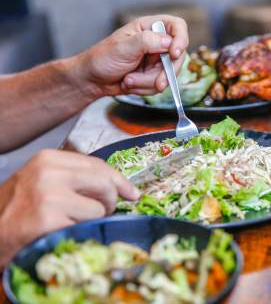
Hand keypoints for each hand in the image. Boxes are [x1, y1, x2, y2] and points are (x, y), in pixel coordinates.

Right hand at [0, 150, 139, 267]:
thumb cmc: (18, 210)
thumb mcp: (44, 182)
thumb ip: (77, 178)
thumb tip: (121, 187)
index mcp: (48, 159)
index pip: (98, 165)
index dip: (119, 180)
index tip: (132, 192)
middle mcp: (49, 173)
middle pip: (105, 183)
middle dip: (110, 201)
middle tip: (102, 212)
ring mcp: (49, 197)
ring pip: (100, 208)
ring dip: (94, 220)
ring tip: (73, 223)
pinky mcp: (49, 222)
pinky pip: (87, 227)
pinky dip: (83, 233)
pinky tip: (65, 233)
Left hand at [72, 15, 188, 96]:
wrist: (92, 79)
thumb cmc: (102, 58)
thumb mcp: (123, 47)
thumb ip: (147, 42)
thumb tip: (169, 42)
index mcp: (148, 27)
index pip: (177, 26)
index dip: (181, 39)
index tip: (174, 54)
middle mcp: (156, 42)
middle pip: (178, 55)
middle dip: (164, 72)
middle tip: (157, 82)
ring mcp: (156, 60)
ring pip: (169, 74)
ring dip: (148, 82)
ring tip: (129, 79)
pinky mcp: (154, 75)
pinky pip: (161, 85)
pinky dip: (145, 88)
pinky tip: (131, 83)